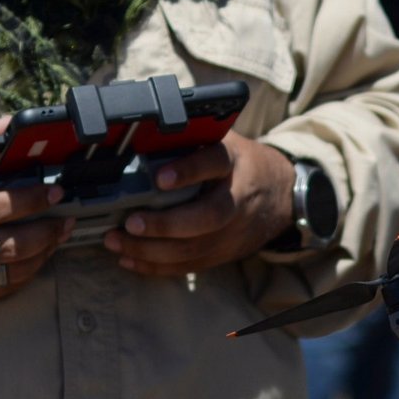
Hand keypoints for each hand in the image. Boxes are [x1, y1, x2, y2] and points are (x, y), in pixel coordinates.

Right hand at [0, 118, 71, 302]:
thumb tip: (9, 126)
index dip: (31, 201)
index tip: (55, 192)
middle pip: (9, 246)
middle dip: (46, 233)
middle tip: (64, 218)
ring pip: (11, 272)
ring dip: (42, 255)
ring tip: (56, 235)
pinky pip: (2, 289)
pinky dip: (24, 273)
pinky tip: (36, 256)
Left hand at [103, 131, 294, 275]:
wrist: (282, 196)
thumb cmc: (241, 164)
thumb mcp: (225, 141)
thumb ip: (193, 139)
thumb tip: (143, 131)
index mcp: (233, 163)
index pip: (214, 163)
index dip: (188, 171)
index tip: (160, 178)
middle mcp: (236, 199)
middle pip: (207, 217)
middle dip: (165, 224)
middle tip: (131, 222)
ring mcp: (232, 231)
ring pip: (193, 248)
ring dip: (151, 250)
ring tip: (117, 242)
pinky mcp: (224, 252)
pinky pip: (190, 265)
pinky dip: (157, 267)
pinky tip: (129, 260)